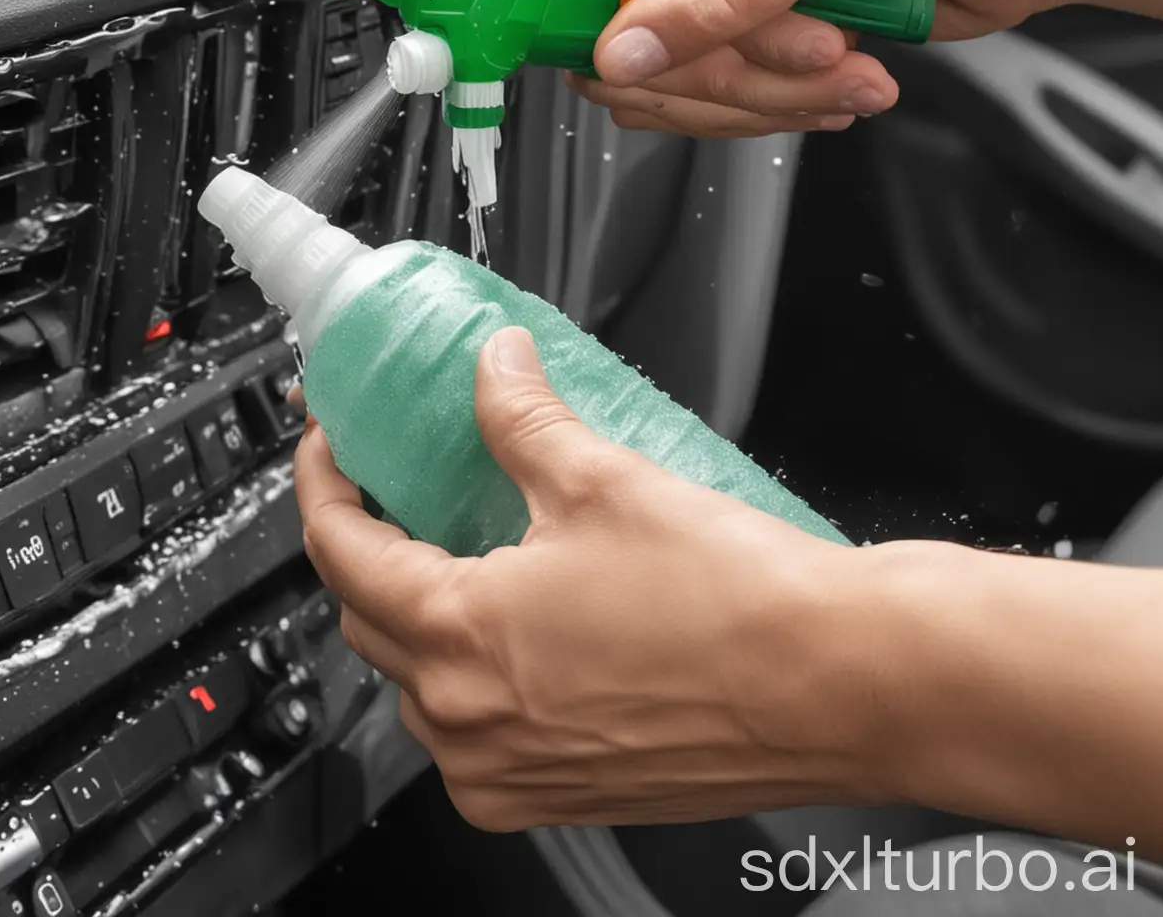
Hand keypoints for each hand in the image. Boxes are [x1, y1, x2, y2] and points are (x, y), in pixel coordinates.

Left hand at [293, 326, 886, 830]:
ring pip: (417, 682)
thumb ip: (522, 415)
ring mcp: (512, 771)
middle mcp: (471, 724)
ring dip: (419, 611)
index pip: (339, 551)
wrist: (839, 685)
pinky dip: (469, 672)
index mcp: (462, 638)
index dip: (323, 483)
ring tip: (461, 546)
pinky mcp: (559, 794)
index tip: (333, 445)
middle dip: (366, 544)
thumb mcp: (601, 478)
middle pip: (367, 618)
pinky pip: (473, 734)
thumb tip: (495, 368)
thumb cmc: (736, 603)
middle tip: (394, 484)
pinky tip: (518, 618)